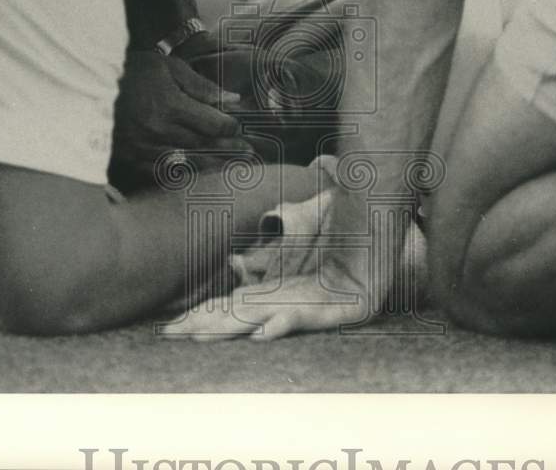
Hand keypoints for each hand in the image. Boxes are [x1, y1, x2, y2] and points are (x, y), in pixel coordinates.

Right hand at [109, 49, 251, 187]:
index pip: (212, 124)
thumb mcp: (168, 67)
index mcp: (170, 105)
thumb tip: (231, 99)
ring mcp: (144, 147)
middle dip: (228, 148)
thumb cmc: (131, 71)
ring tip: (231, 166)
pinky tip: (197, 173)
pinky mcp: (131, 157)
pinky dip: (183, 173)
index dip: (230, 127)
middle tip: (247, 152)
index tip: (238, 127)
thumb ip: (201, 86)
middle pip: (204, 145)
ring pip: (187, 162)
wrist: (86, 84)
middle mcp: (159, 130)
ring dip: (212, 164)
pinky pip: (163, 171)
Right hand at [162, 174, 420, 340]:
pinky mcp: (345, 309)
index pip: (237, 308)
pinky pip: (310, 319)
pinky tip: (261, 334)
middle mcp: (296, 305)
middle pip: (243, 318)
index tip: (174, 326)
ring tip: (200, 337)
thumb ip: (274, 247)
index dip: (207, 316)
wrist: (383, 218)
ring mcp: (319, 309)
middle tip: (172, 336)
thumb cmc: (347, 225)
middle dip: (207, 327)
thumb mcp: (299, 236)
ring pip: (266, 320)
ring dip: (233, 330)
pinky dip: (283, 325)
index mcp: (284, 293)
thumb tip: (239, 259)